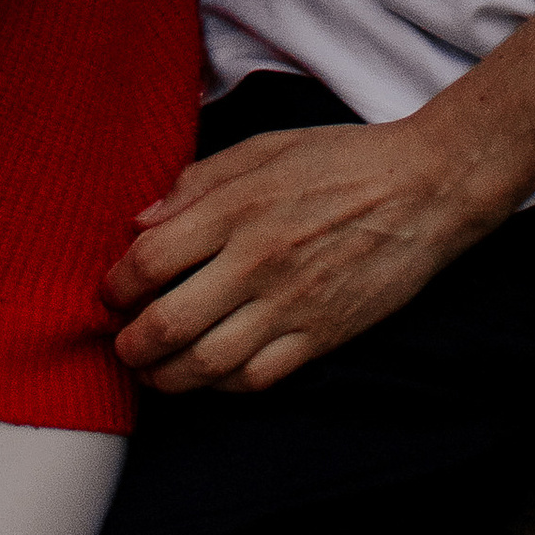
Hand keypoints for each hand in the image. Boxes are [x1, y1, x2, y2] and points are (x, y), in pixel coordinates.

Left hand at [104, 110, 509, 395]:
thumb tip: (140, 222)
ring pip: (207, 364)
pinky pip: (257, 378)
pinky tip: (209, 375)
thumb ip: (197, 183)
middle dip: (131, 345)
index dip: (118, 283)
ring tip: (154, 373)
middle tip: (122, 346)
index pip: (150, 259)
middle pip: (168, 323)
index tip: (111, 291)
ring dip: (167, 377)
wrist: (423, 189)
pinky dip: (222, 386)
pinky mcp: (321, 336)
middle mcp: (257, 260)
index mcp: (237, 206)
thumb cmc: (338, 159)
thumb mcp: (261, 148)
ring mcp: (290, 304)